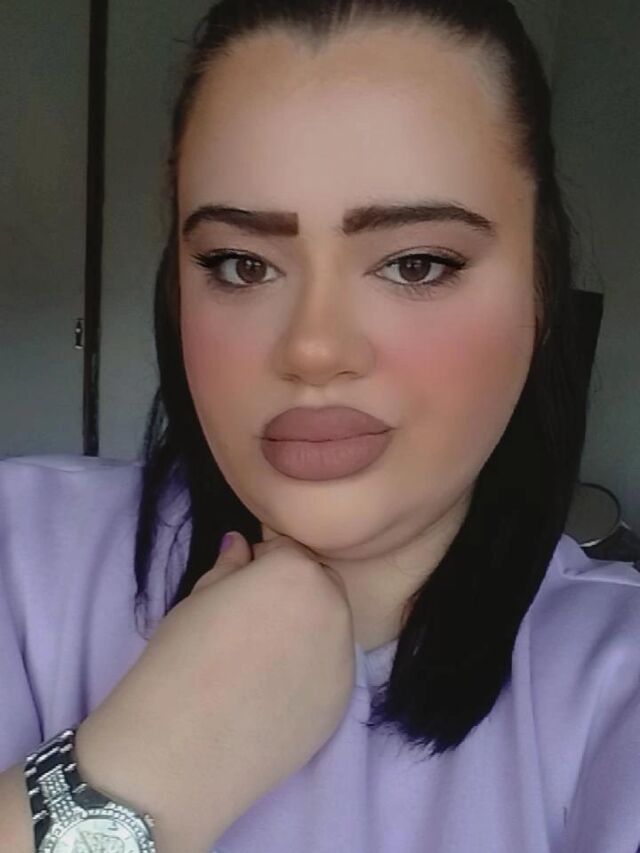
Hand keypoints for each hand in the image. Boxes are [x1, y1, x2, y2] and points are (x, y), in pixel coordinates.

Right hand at [75, 525, 355, 852]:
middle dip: (294, 591)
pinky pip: (331, 672)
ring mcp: (344, 661)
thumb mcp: (197, 599)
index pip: (289, 551)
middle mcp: (333, 611)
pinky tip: (273, 691)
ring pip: (331, 628)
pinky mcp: (342, 706)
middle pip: (321, 585)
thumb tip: (241, 545)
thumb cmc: (179, 660)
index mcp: (297, 573)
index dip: (263, 562)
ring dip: (308, 630)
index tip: (240, 584)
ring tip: (263, 657)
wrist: (179, 751)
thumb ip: (231, 565)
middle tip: (253, 619)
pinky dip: (311, 671)